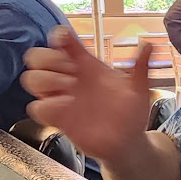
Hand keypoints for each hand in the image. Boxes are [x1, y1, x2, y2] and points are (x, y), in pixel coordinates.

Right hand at [20, 26, 153, 164]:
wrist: (128, 142)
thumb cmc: (131, 112)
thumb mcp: (139, 89)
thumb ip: (140, 68)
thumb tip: (149, 45)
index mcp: (86, 66)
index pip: (62, 42)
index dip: (59, 37)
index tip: (65, 40)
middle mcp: (69, 78)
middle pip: (36, 56)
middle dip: (47, 58)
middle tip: (69, 69)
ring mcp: (60, 98)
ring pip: (31, 78)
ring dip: (46, 80)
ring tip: (70, 88)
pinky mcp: (57, 119)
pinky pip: (36, 108)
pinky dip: (47, 105)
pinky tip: (66, 106)